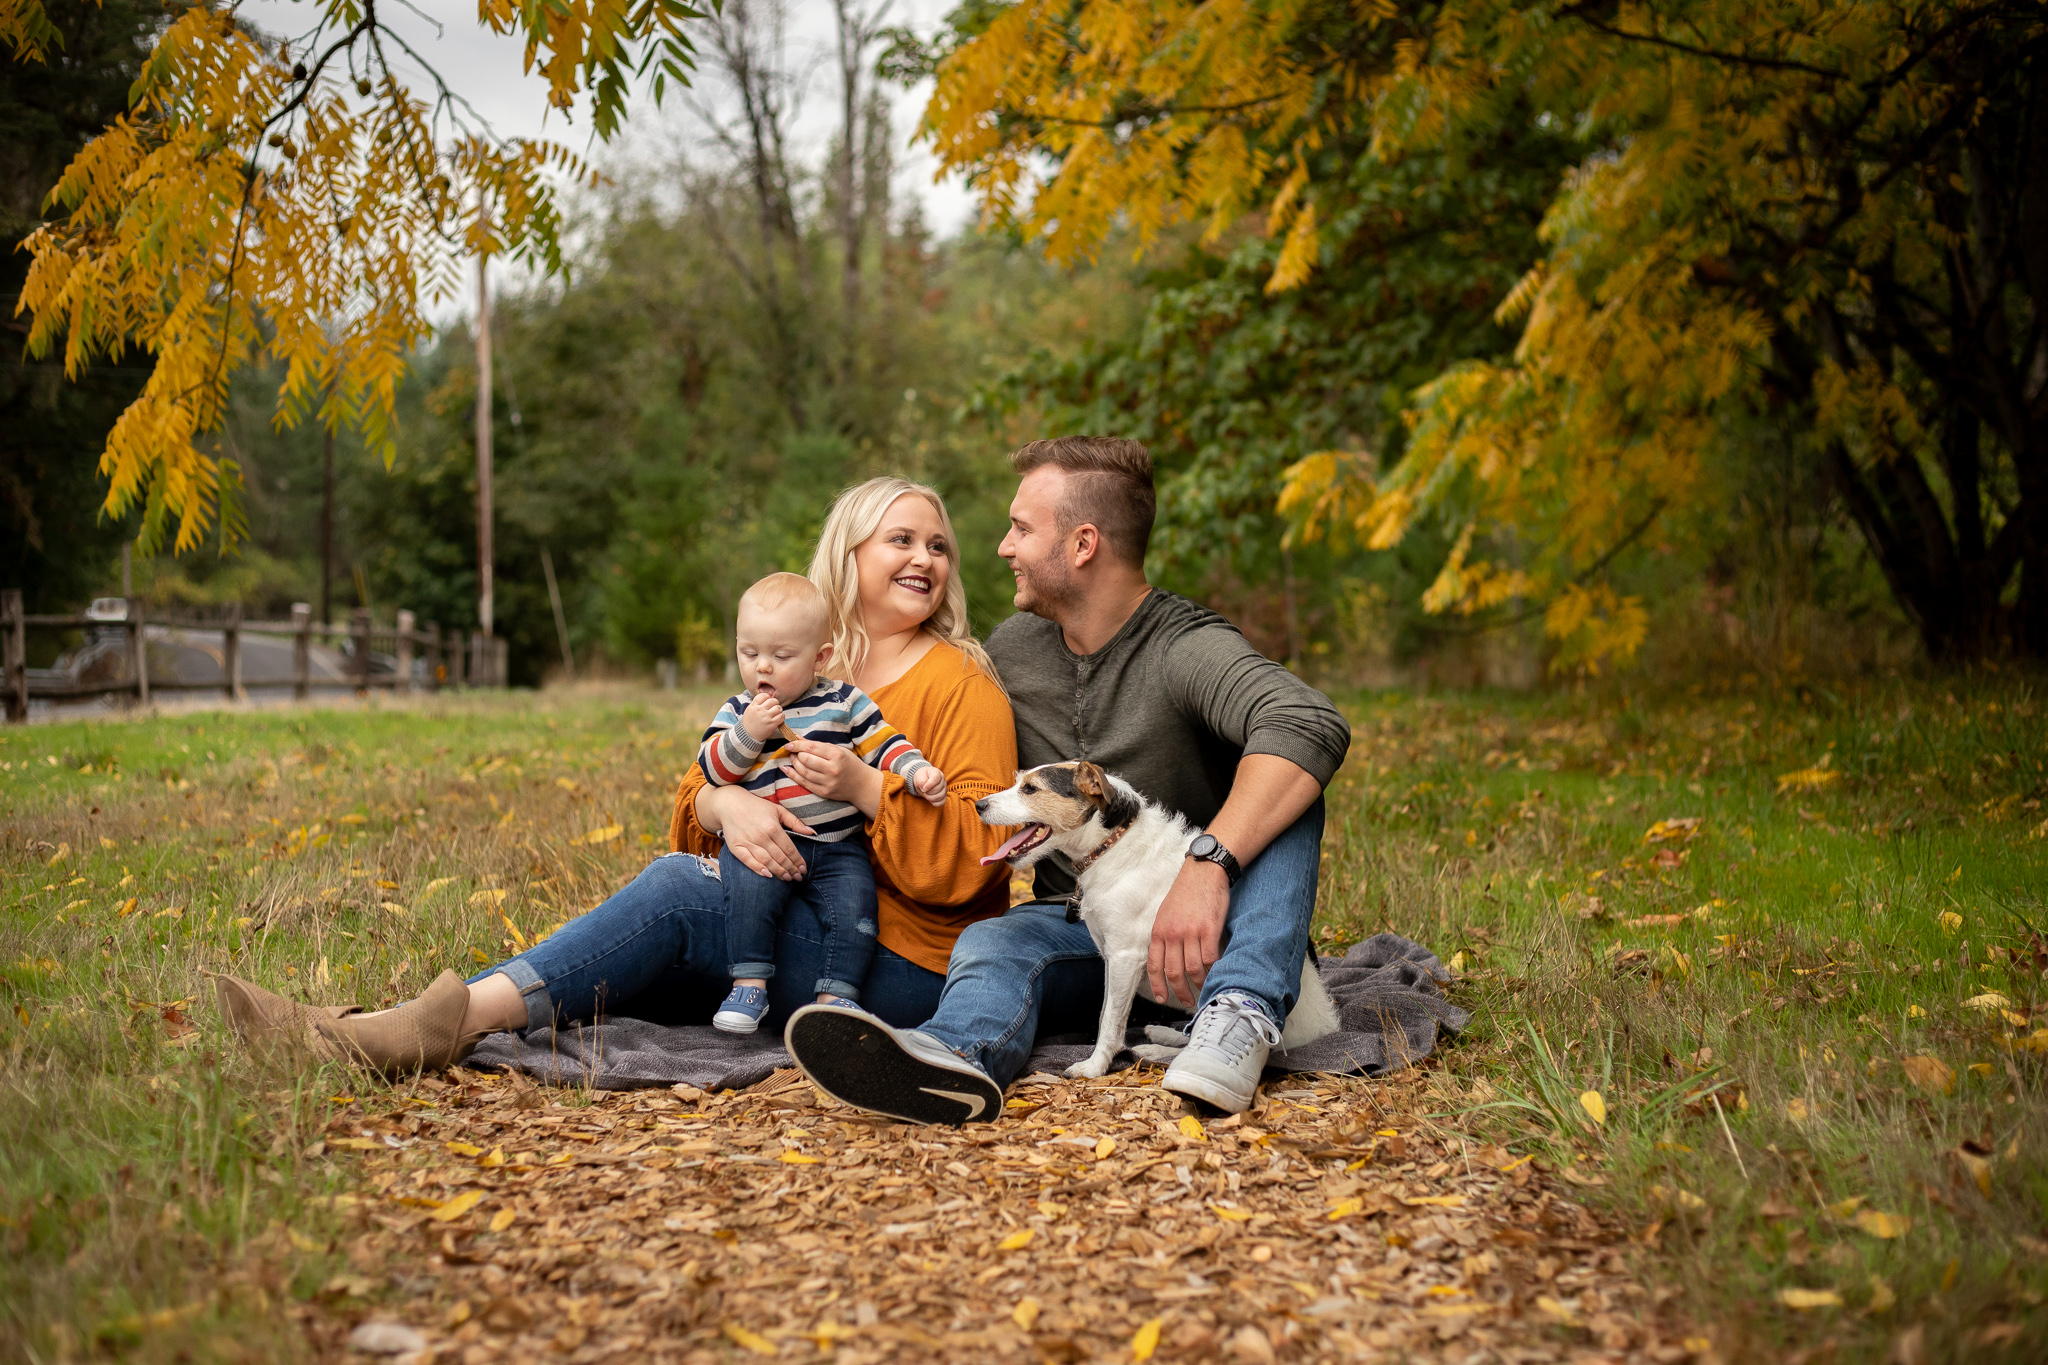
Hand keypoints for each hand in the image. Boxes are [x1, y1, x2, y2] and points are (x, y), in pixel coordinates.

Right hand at [701, 786, 810, 880]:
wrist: (730, 803)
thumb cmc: (756, 806)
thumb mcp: (777, 810)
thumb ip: (795, 822)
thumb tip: (812, 832)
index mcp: (773, 827)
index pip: (789, 849)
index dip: (798, 860)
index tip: (804, 869)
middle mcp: (761, 836)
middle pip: (780, 857)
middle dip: (791, 869)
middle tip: (798, 878)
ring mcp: (748, 842)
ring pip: (767, 862)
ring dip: (779, 872)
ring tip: (788, 879)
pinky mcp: (736, 847)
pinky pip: (748, 861)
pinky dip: (758, 869)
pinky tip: (768, 875)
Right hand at [739, 690, 782, 740]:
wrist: (748, 735)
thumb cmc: (750, 722)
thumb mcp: (750, 710)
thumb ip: (757, 703)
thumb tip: (768, 697)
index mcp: (754, 706)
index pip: (764, 695)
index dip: (767, 697)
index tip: (767, 702)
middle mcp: (760, 710)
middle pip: (773, 700)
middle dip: (774, 703)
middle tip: (773, 707)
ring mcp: (766, 717)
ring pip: (778, 708)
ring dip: (778, 710)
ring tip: (776, 713)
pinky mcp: (772, 724)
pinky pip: (781, 716)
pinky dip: (781, 716)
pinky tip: (778, 718)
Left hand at [782, 739, 885, 815]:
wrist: (862, 785)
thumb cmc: (849, 764)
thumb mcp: (837, 750)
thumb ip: (817, 745)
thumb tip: (797, 737)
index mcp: (837, 755)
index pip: (812, 748)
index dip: (797, 745)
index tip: (788, 744)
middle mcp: (832, 769)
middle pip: (806, 760)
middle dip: (796, 754)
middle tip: (793, 751)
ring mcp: (828, 782)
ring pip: (804, 772)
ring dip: (794, 764)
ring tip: (793, 759)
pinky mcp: (824, 792)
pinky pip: (804, 783)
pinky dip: (793, 776)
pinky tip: (787, 769)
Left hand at [911, 766, 946, 806]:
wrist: (923, 779)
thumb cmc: (922, 776)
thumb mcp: (919, 776)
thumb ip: (921, 781)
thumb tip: (925, 789)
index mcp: (937, 773)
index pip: (936, 779)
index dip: (929, 785)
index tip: (923, 788)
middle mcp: (943, 780)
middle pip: (938, 789)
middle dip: (928, 792)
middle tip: (924, 791)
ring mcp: (944, 788)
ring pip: (940, 796)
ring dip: (931, 798)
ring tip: (926, 795)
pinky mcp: (944, 796)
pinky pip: (942, 802)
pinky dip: (935, 803)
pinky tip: (930, 800)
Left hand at [1148, 859, 1229, 1008]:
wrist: (1204, 872)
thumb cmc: (1187, 892)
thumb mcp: (1167, 913)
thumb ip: (1166, 935)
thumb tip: (1168, 958)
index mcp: (1159, 931)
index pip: (1154, 965)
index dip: (1158, 986)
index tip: (1163, 999)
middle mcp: (1172, 934)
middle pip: (1174, 972)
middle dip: (1180, 991)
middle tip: (1188, 1001)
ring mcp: (1191, 933)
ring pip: (1193, 969)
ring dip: (1199, 984)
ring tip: (1204, 990)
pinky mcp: (1209, 930)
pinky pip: (1210, 959)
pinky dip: (1213, 971)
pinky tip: (1216, 974)